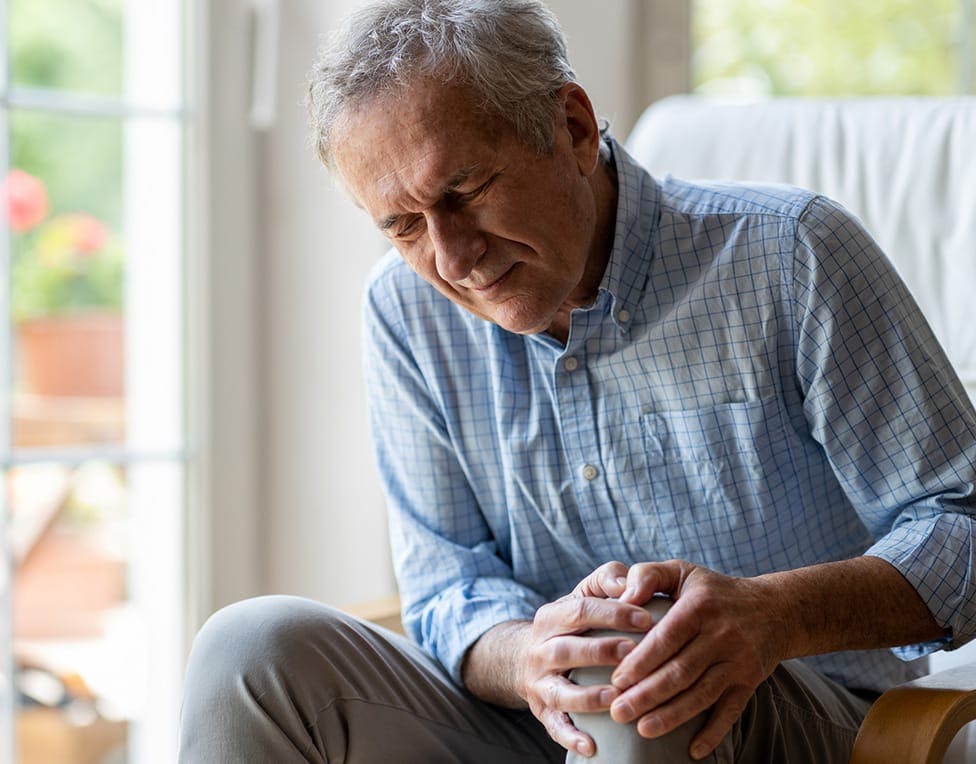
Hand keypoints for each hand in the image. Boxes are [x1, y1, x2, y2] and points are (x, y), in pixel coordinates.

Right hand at [518, 563, 654, 755]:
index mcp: (550, 616)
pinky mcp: (541, 710)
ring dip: (587, 696)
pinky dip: (571, 737)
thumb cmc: (572, 621)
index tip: (648, 619)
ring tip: (615, 698)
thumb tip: (628, 583)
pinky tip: (592, 746)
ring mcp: (538, 682)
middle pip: (566, 649)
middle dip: (600, 651)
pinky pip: (554, 726)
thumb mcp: (583, 594)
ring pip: (558, 690)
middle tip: (633, 653)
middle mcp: (539, 649)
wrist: (524, 656)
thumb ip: (606, 580)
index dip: (614, 614)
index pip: (580, 610)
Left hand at [607, 560, 788, 759]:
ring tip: (642, 730)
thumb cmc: (714, 590)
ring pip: (702, 694)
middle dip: (647, 695)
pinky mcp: (750, 681)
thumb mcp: (682, 571)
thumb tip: (624, 597)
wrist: (776, 608)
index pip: (666, 638)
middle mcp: (722, 634)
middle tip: (618, 713)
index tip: (616, 680)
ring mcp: (739, 660)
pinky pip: (731, 710)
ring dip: (672, 716)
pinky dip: (713, 733)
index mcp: (700, 606)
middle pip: (681, 671)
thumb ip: (647, 576)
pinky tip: (693, 750)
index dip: (641, 661)